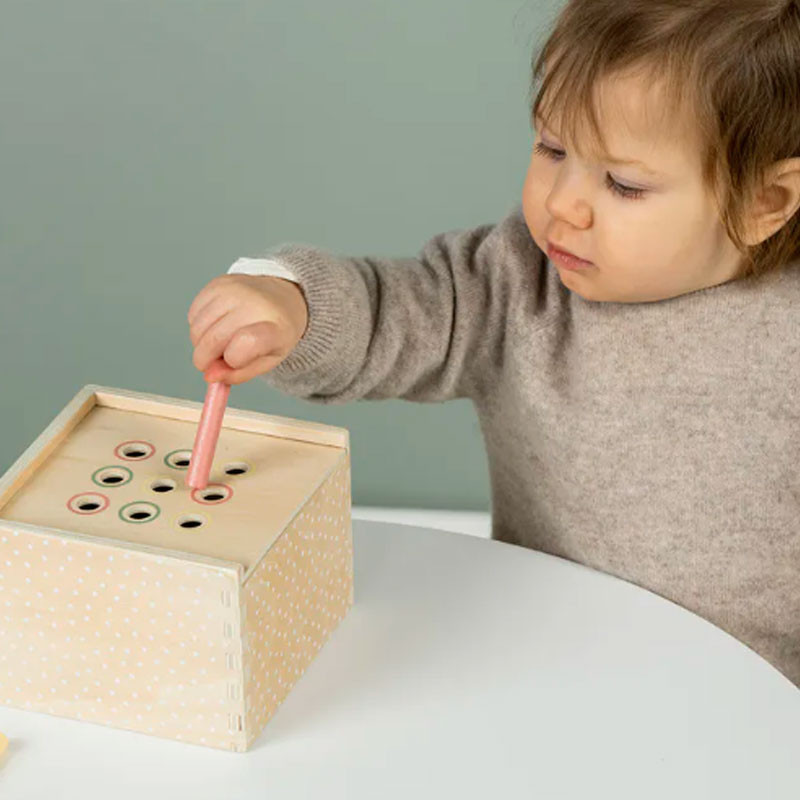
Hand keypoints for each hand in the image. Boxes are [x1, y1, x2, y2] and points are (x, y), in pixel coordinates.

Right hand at [187, 274, 308, 384]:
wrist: (281, 298)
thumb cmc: (275, 333)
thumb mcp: (267, 361)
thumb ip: (239, 374)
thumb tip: (210, 376)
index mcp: (276, 326)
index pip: (247, 343)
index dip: (233, 359)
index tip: (234, 362)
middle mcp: (255, 303)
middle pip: (214, 339)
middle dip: (205, 360)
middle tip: (213, 364)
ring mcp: (234, 290)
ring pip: (198, 329)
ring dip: (200, 344)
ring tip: (219, 343)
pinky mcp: (217, 284)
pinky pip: (193, 315)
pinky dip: (198, 328)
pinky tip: (215, 327)